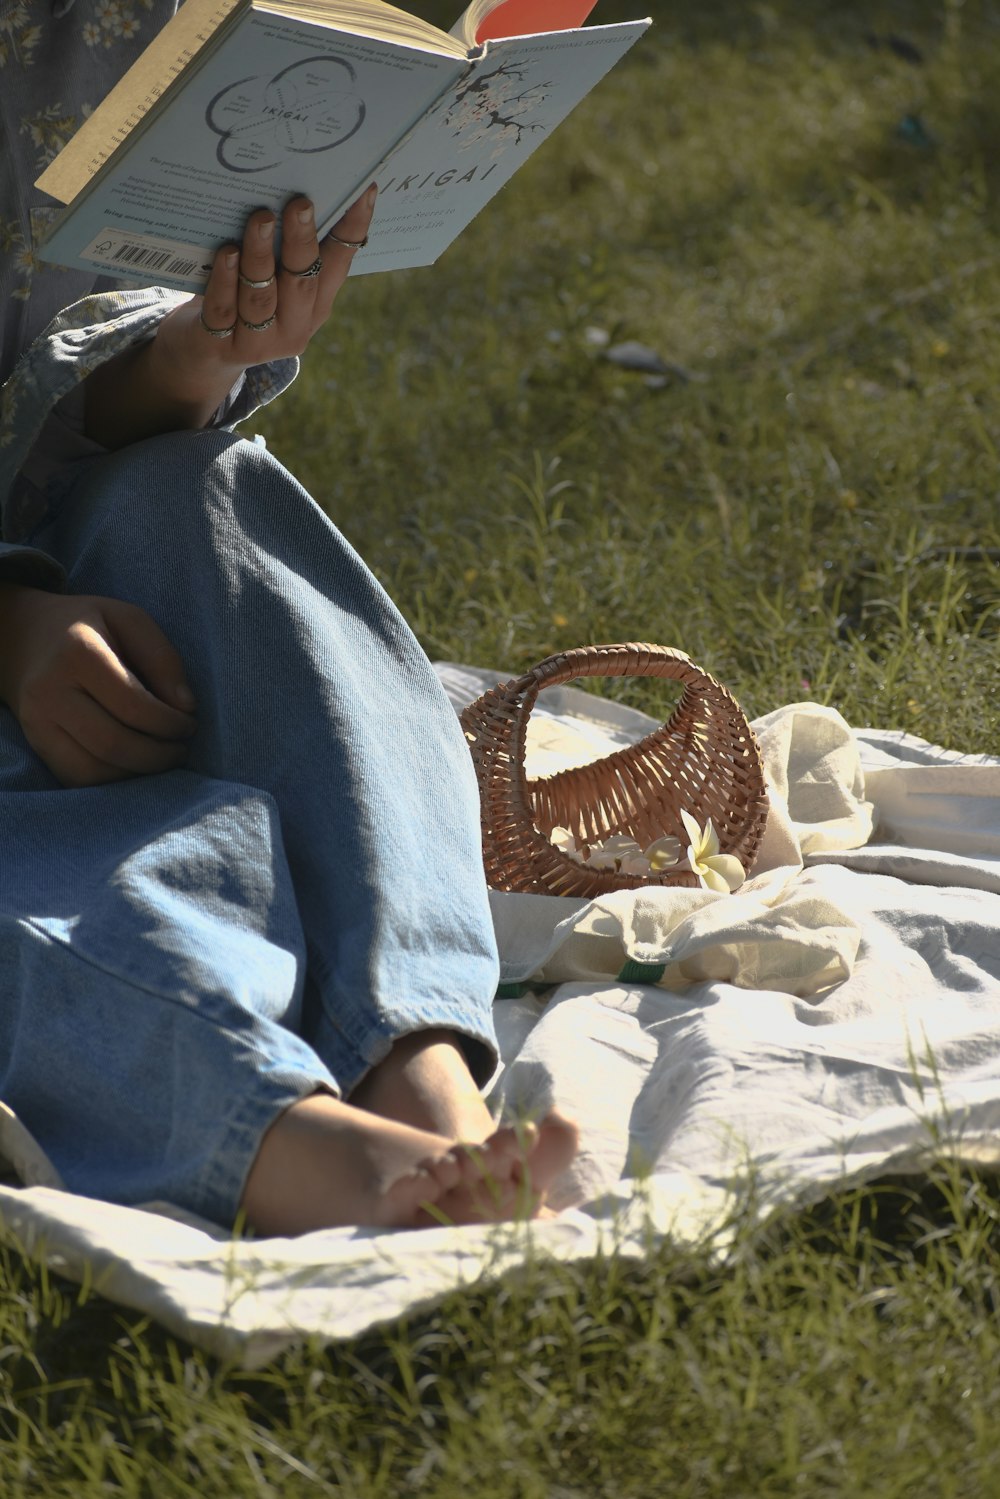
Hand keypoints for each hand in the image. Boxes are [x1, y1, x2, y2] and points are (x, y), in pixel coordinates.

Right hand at [0, 587, 196, 787]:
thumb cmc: (89, 626)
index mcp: (78, 652)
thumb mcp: (129, 620)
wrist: (24, 636)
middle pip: (113, 744)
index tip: (189, 723)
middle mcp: (50, 689)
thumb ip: (162, 658)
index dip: (170, 724)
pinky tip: (132, 765)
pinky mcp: (34, 741)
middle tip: (180, 749)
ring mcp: (37, 720)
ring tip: (161, 759)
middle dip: (158, 756)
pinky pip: (75, 778)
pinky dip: (111, 781)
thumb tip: (187, 707)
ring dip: (137, 774)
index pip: (134, 705)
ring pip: (92, 770)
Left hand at [83, 186, 377, 447]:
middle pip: (302, 282)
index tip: (364, 192)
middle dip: (302, 241)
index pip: (339, 264)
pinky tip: (226, 253)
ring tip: (259, 219)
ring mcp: (260, 342)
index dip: (352, 230)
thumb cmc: (241, 300)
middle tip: (300, 203)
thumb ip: (286, 249)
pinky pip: (225, 309)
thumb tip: (292, 184)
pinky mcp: (223, 346)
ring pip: (263, 297)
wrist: (202, 356)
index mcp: (316, 306)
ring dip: (261, 256)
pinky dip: (225, 280)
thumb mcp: (272, 279)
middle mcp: (295, 328)